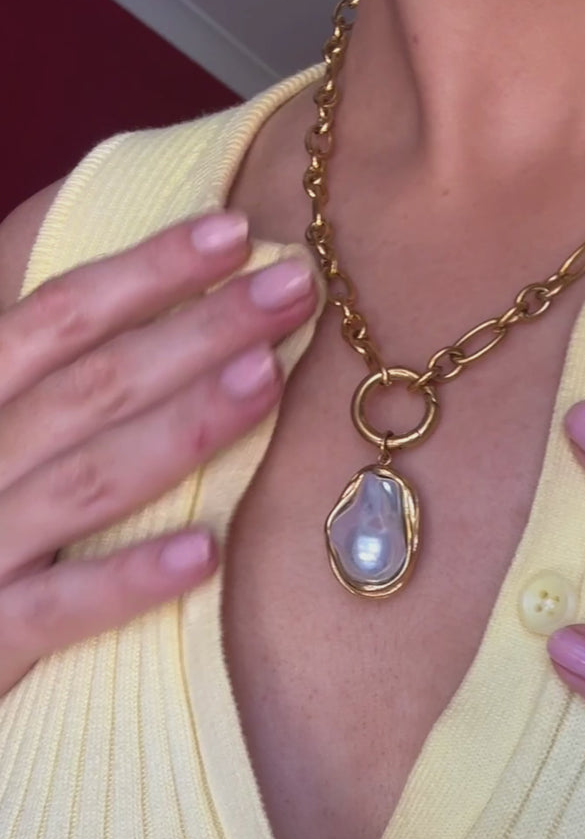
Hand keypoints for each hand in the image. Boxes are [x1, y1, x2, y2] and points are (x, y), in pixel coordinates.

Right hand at [0, 211, 316, 695]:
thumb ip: (39, 394)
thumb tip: (138, 323)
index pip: (54, 320)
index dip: (144, 272)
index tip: (234, 232)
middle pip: (89, 385)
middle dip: (195, 329)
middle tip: (291, 287)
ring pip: (86, 480)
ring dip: (180, 427)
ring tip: (266, 378)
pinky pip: (63, 606)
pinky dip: (130, 578)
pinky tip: (204, 552)